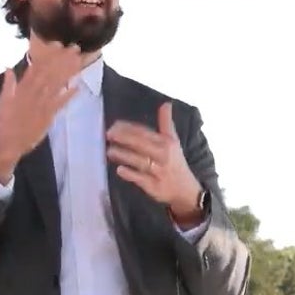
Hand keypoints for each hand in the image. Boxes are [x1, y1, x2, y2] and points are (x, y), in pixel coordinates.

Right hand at [0, 45, 86, 180]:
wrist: (9, 141)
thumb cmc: (5, 121)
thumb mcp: (3, 99)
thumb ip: (8, 83)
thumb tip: (8, 68)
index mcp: (22, 88)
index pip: (37, 67)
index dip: (48, 55)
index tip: (58, 44)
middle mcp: (34, 93)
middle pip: (50, 72)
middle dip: (63, 59)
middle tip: (75, 48)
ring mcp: (43, 103)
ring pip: (57, 83)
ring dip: (69, 71)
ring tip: (79, 61)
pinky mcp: (49, 114)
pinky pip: (61, 102)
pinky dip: (69, 94)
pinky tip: (78, 86)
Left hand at [107, 102, 202, 221]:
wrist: (186, 190)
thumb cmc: (174, 162)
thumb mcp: (173, 142)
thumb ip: (166, 123)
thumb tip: (166, 104)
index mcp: (167, 143)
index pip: (146, 133)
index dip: (130, 128)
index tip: (115, 124)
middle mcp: (163, 156)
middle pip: (142, 144)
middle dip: (125, 138)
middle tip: (108, 134)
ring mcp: (158, 171)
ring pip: (140, 161)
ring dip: (125, 155)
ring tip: (110, 151)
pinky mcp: (154, 186)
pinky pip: (141, 179)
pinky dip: (130, 174)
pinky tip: (119, 170)